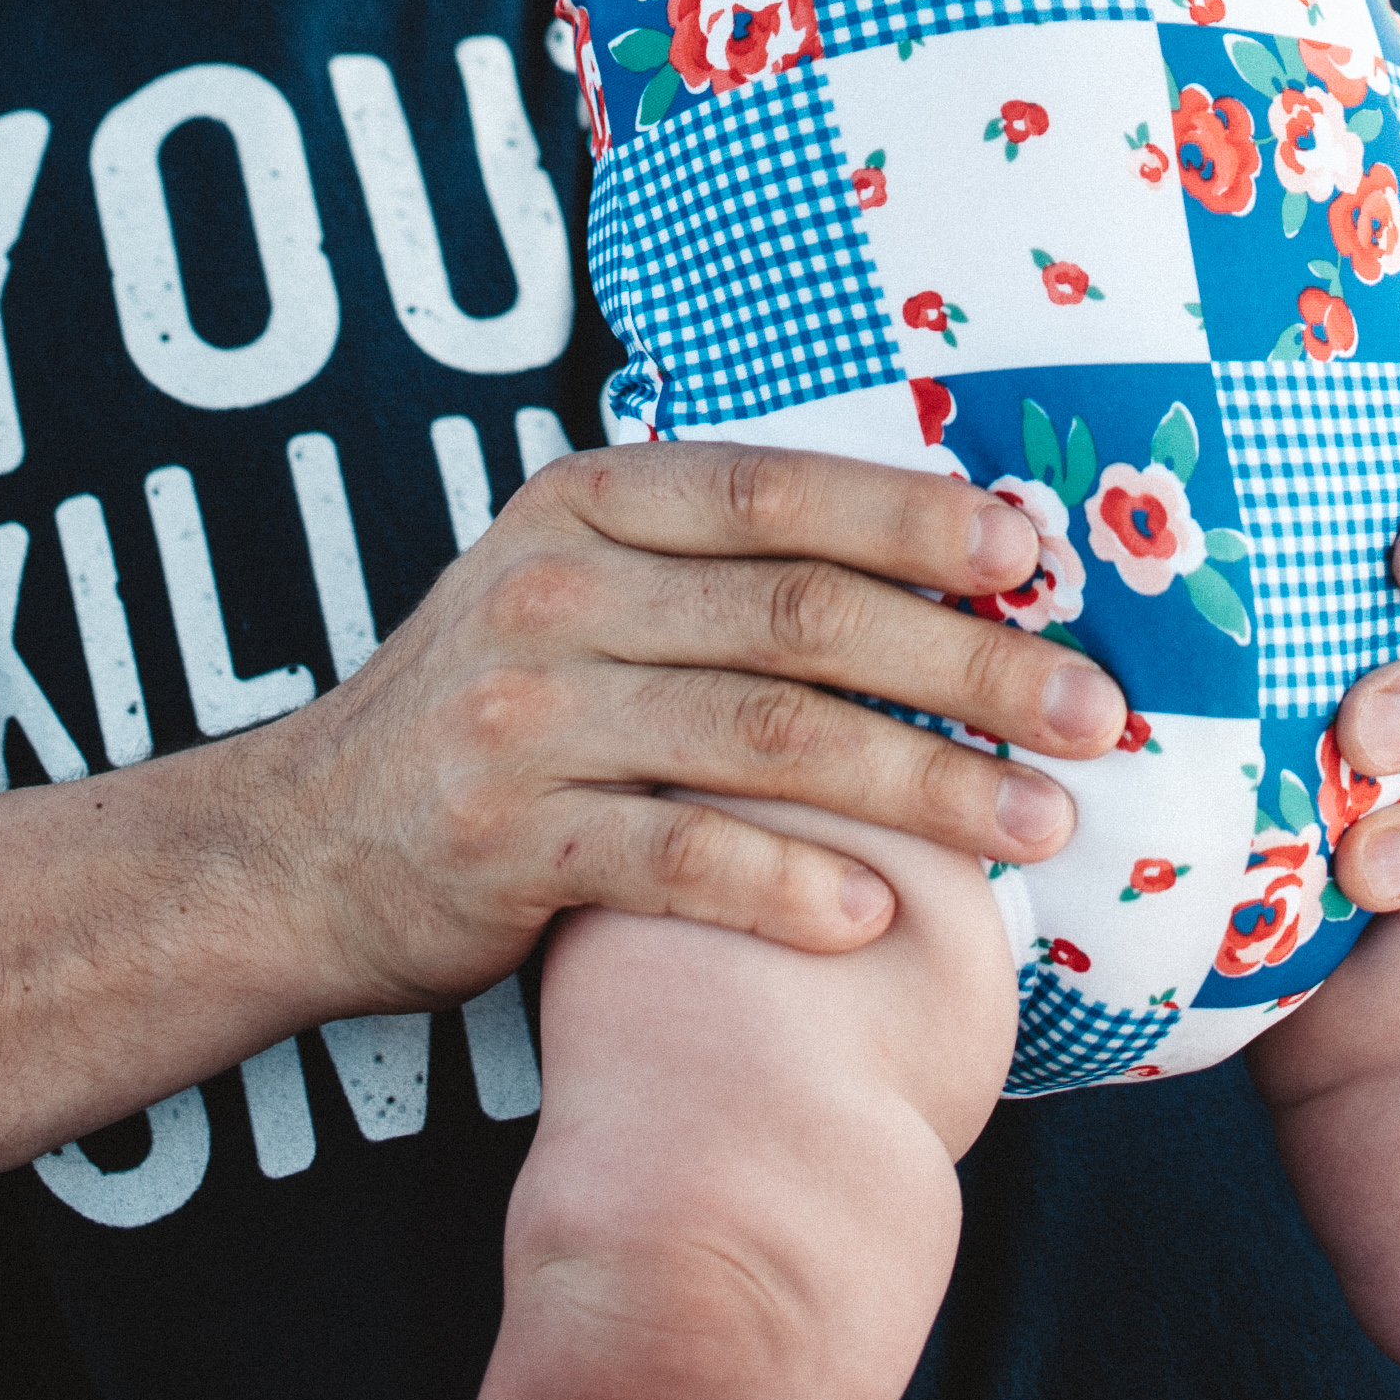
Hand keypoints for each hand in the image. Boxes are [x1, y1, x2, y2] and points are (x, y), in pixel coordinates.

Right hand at [262, 439, 1125, 1001]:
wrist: (305, 843)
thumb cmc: (503, 700)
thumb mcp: (584, 580)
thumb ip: (721, 556)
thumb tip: (942, 535)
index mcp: (593, 503)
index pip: (781, 489)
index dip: (916, 515)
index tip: (1037, 554)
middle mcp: (560, 590)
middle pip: (804, 615)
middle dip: (968, 660)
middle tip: (1093, 709)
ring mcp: (530, 716)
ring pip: (767, 739)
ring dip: (925, 785)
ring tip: (1039, 821)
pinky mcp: (509, 843)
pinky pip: (677, 861)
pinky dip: (786, 885)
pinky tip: (879, 911)